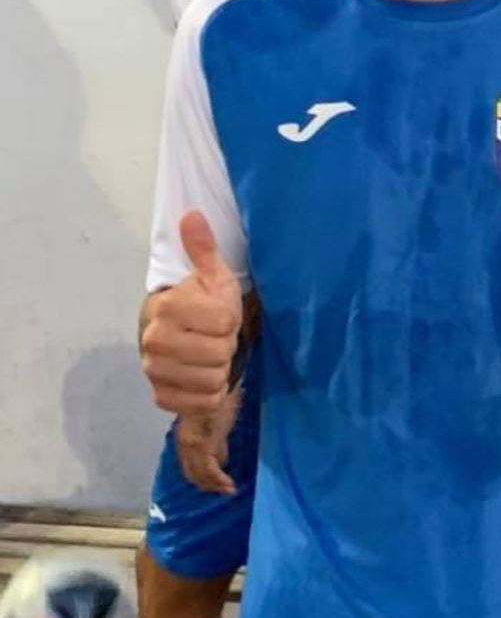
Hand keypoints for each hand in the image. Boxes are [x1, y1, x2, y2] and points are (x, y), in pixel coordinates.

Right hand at [140, 211, 241, 492]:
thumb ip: (203, 250)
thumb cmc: (201, 304)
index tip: (219, 315)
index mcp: (168, 306)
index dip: (230, 319)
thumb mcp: (211, 276)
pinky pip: (203, 402)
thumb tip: (192, 215)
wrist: (174, 339)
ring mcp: (154, 370)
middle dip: (225, 346)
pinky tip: (203, 377)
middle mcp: (154, 339)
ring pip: (212, 380)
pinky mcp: (160, 396)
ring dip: (219, 370)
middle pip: (219, 353)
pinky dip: (211, 393)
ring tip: (208, 355)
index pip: (224, 322)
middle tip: (215, 338)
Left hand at [176, 383, 242, 495]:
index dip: (201, 477)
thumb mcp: (214, 421)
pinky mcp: (203, 446)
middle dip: (207, 484)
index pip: (188, 465)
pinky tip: (229, 484)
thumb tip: (221, 455)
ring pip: (200, 474)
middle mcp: (185, 442)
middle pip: (192, 473)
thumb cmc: (221, 397)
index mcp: (185, 435)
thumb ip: (215, 438)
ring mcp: (193, 445)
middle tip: (222, 490)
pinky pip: (210, 470)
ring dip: (214, 485)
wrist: (221, 385)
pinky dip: (219, 480)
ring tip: (228, 490)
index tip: (215, 484)